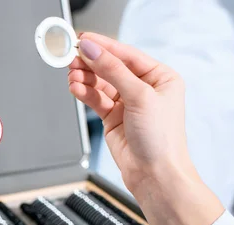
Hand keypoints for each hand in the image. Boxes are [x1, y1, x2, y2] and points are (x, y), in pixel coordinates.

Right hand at [68, 33, 223, 224]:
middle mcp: (143, 89)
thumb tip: (93, 50)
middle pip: (110, 68)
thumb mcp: (139, 96)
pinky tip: (76, 87)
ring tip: (72, 74)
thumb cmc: (161, 139)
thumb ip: (113, 70)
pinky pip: (95, 99)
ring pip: (100, 84)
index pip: (126, 55)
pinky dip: (84, 92)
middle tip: (72, 57)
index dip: (104, 46)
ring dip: (85, 78)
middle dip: (91, 63)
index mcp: (160, 77)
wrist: (154, 173)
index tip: (83, 40)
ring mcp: (127, 104)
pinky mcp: (113, 118)